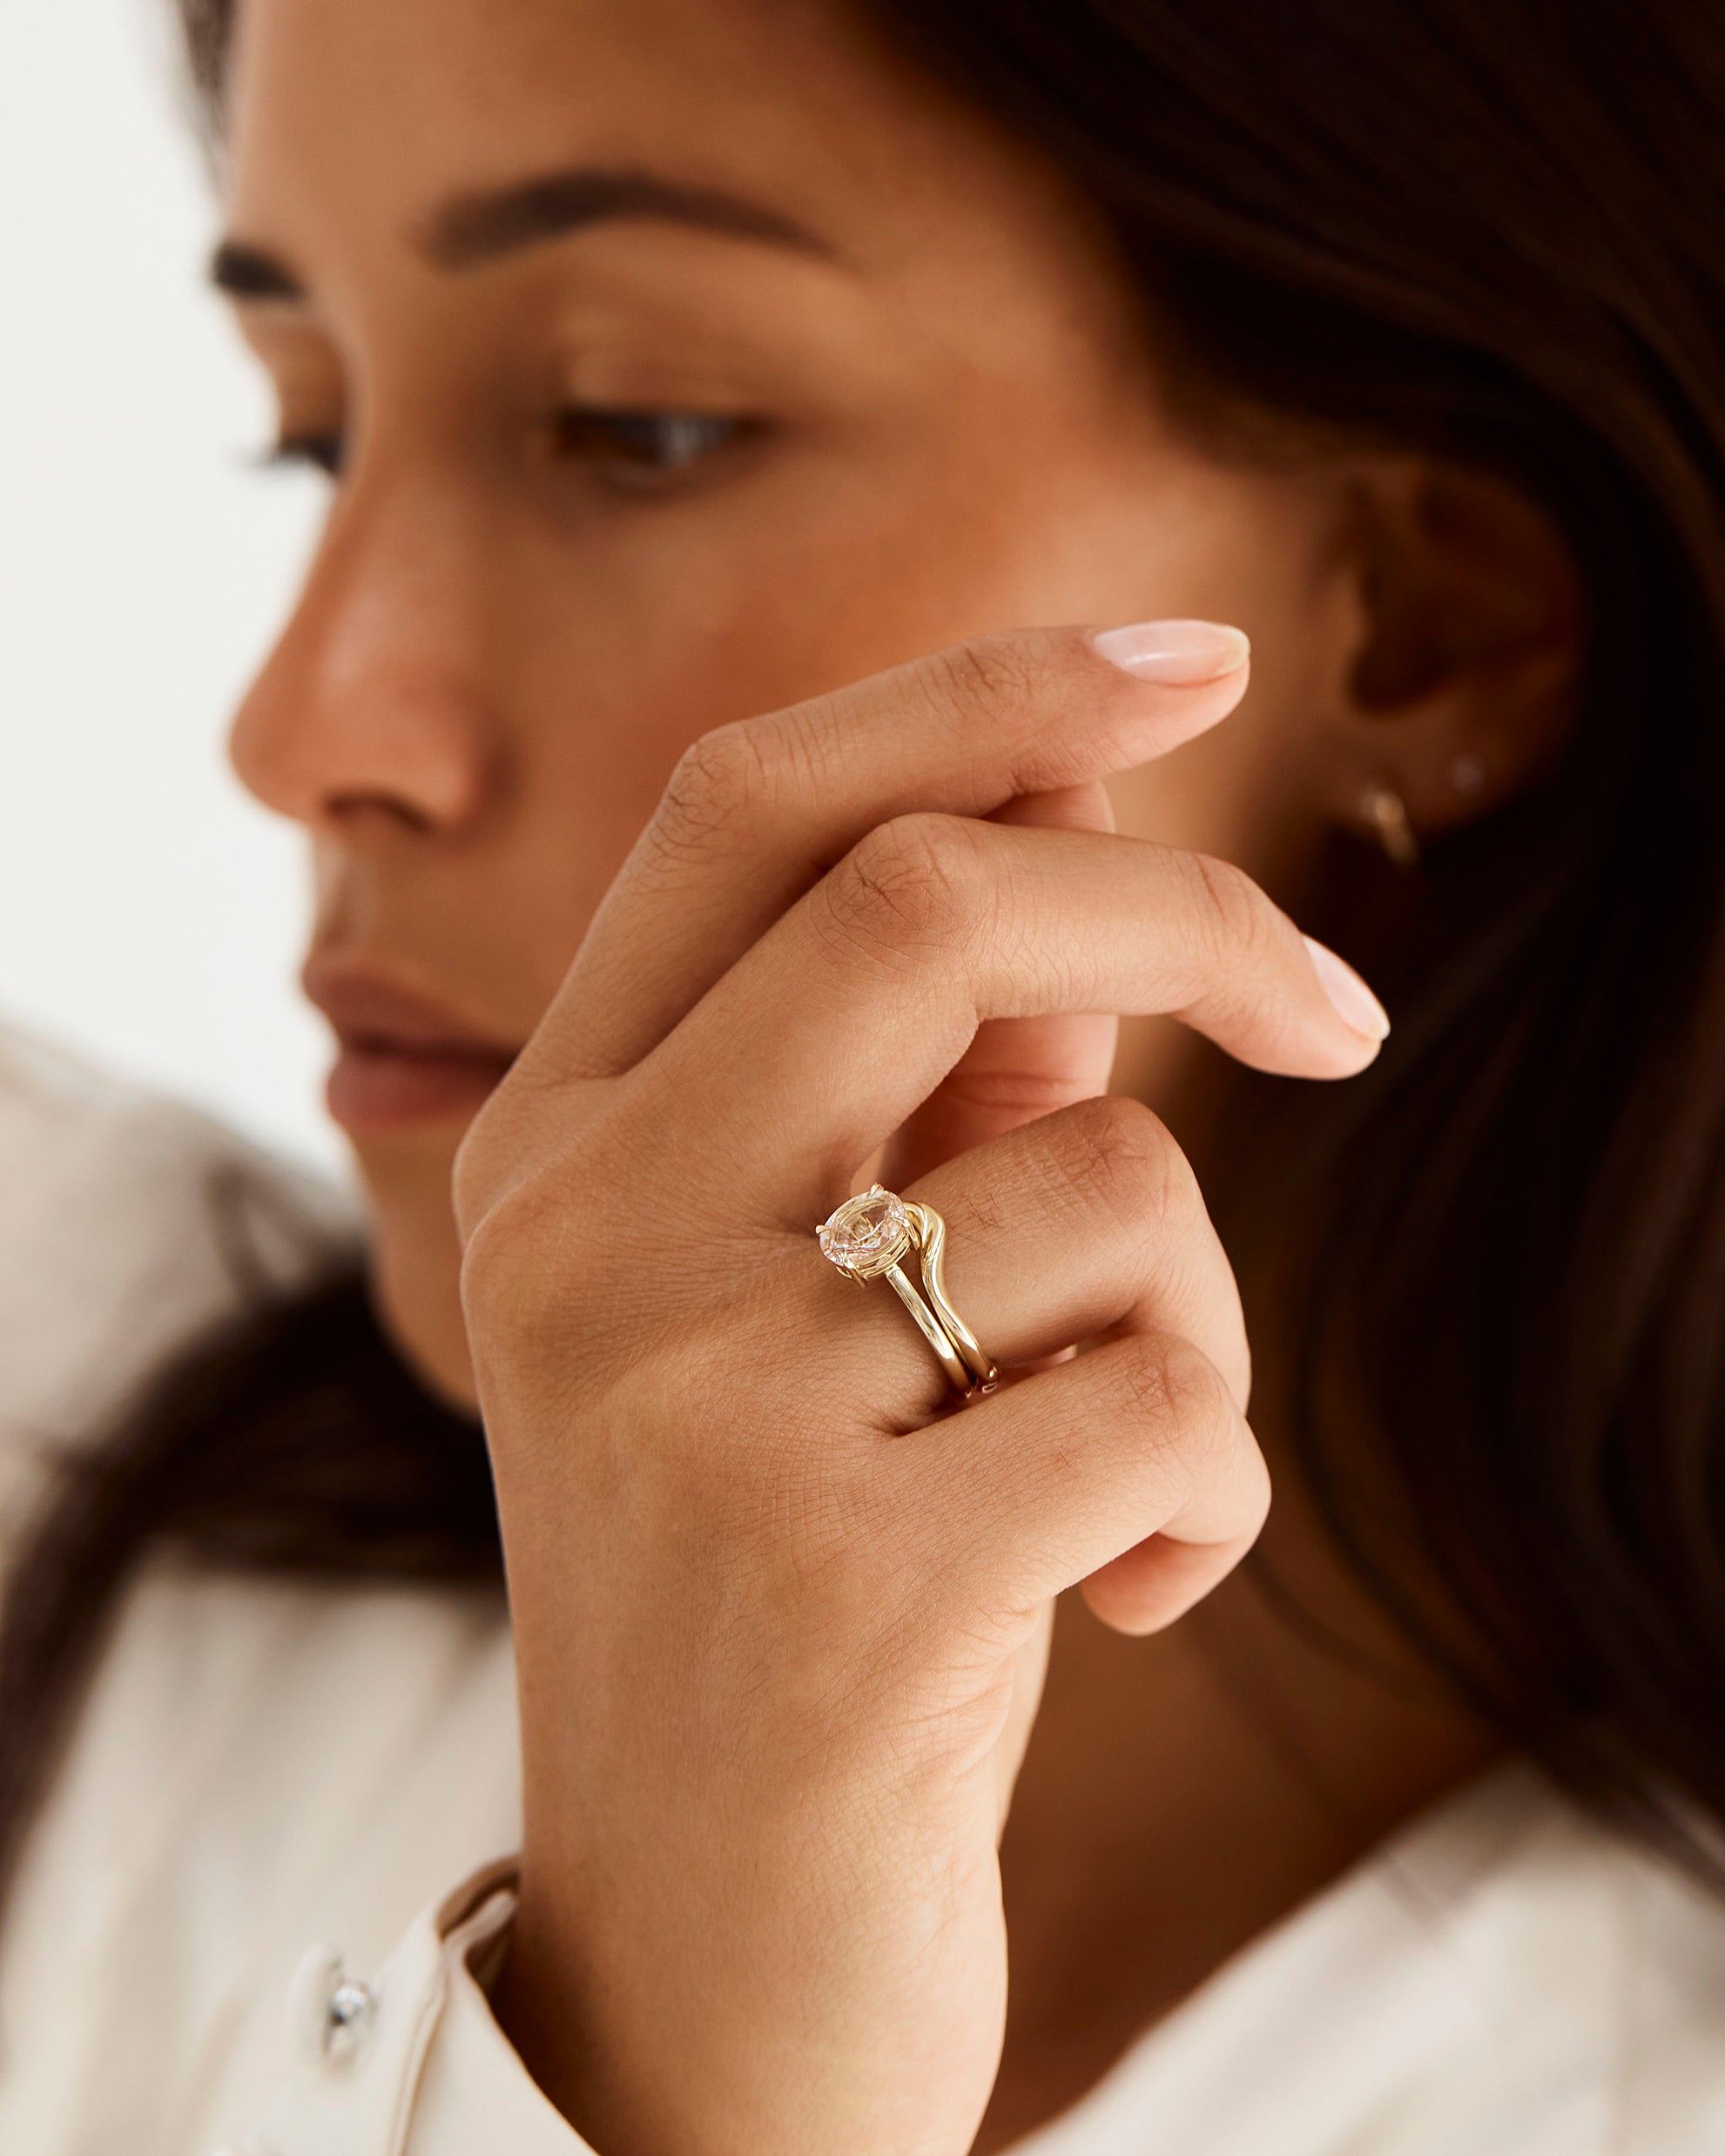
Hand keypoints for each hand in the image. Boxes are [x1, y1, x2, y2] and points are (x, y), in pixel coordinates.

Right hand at [453, 625, 1384, 2155]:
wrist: (705, 1969)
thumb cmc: (789, 1599)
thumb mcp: (818, 1321)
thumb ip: (924, 1087)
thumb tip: (1084, 864)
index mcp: (552, 1148)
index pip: (744, 806)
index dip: (977, 686)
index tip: (1186, 657)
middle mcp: (577, 1240)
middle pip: (924, 901)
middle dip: (1183, 909)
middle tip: (1336, 1011)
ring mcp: (686, 1402)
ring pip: (1100, 1179)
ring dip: (1204, 1320)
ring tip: (1135, 1473)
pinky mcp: (836, 1582)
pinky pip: (1164, 1399)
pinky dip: (1218, 1487)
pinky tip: (1129, 1597)